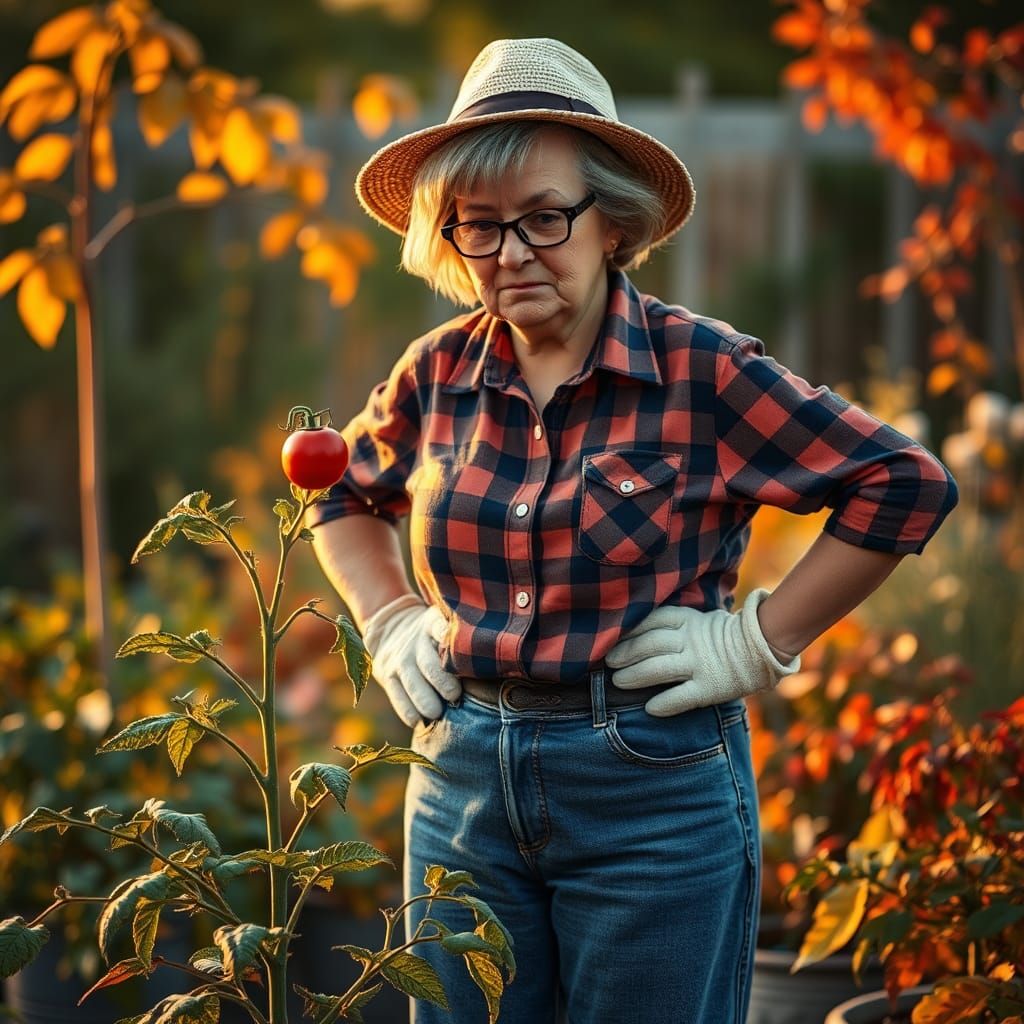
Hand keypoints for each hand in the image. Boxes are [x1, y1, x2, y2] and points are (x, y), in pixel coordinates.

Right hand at [361, 594, 461, 727]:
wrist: (392, 631)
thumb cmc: (434, 637)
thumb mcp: (443, 624)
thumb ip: (463, 638)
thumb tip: (491, 656)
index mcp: (433, 625)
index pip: (439, 628)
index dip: (446, 635)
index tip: (457, 645)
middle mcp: (415, 642)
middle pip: (428, 662)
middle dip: (441, 680)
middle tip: (454, 695)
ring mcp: (400, 660)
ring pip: (411, 681)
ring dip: (423, 699)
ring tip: (436, 713)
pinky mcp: (388, 676)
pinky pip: (396, 695)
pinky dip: (407, 711)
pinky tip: (418, 721)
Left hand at [604, 588, 801, 715]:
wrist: (759, 648)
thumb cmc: (718, 636)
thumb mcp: (696, 619)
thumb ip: (671, 624)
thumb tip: (632, 631)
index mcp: (687, 620)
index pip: (652, 622)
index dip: (629, 631)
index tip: (611, 639)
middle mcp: (691, 641)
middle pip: (650, 645)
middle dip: (625, 654)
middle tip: (609, 663)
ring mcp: (700, 664)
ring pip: (659, 669)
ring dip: (635, 676)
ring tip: (618, 682)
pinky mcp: (709, 688)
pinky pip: (681, 697)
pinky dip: (664, 703)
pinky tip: (649, 708)